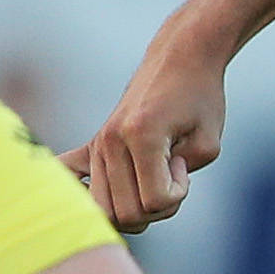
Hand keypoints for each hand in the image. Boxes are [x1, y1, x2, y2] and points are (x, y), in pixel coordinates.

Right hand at [64, 27, 230, 233]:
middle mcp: (111, 140)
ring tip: (152, 180)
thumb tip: (145, 201)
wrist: (179, 60)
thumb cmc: (200, 98)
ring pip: (104, 210)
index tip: (184, 167)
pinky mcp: (93, 143)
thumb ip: (181, 182)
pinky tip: (91, 192)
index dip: (179, 194)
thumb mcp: (208, 145)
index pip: (155, 200)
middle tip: (172, 177)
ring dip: (134, 208)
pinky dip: (75, 193)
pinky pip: (66, 175)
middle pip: (126, 213)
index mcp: (142, 135)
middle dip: (157, 208)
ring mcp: (98, 143)